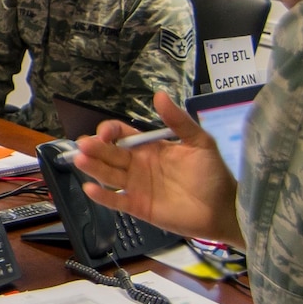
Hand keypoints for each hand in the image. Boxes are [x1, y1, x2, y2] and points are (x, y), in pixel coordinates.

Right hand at [73, 92, 243, 245]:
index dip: (110, 132)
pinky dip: (102, 196)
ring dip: (93, 167)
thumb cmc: (212, 174)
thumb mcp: (200, 141)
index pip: (122, 135)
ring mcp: (137, 186)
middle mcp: (139, 165)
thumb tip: (159, 95)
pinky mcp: (138, 207)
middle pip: (110, 154)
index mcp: (151, 147)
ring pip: (109, 175)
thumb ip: (178, 121)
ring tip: (80, 160)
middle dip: (95, 148)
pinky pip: (116, 201)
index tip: (106, 133)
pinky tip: (89, 188)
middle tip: (83, 145)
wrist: (222, 208)